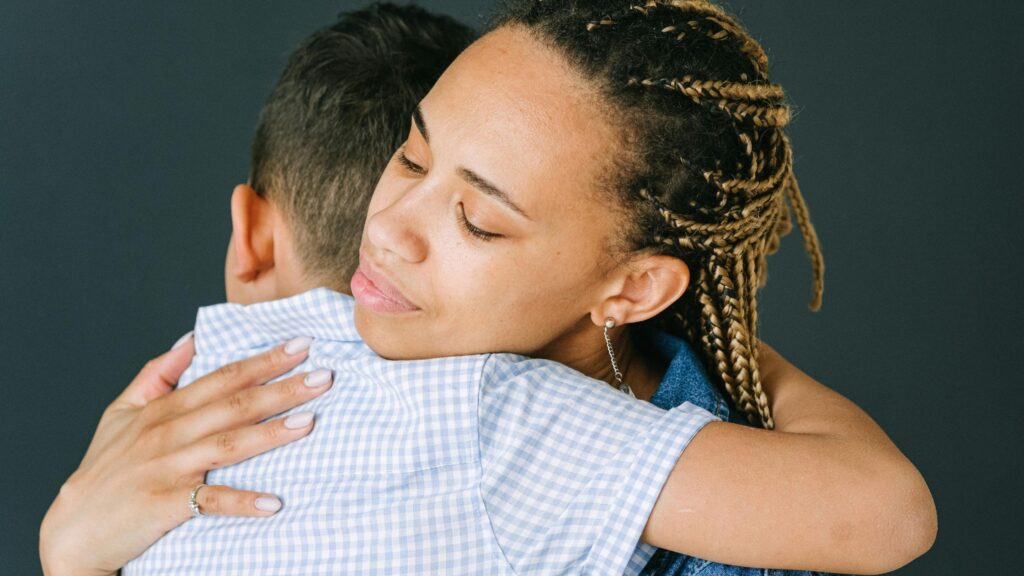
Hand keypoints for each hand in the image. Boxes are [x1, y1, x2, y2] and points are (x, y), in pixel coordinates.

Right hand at [39, 334, 332, 575]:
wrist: (72, 530)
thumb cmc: (104, 470)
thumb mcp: (121, 412)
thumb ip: (157, 373)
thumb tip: (191, 338)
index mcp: (164, 409)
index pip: (223, 377)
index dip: (263, 360)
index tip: (301, 345)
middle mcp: (169, 434)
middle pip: (234, 405)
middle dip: (282, 388)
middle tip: (324, 376)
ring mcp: (169, 469)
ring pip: (227, 445)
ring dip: (270, 433)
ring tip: (309, 422)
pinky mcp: (166, 504)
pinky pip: (211, 501)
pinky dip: (242, 501)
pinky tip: (275, 502)